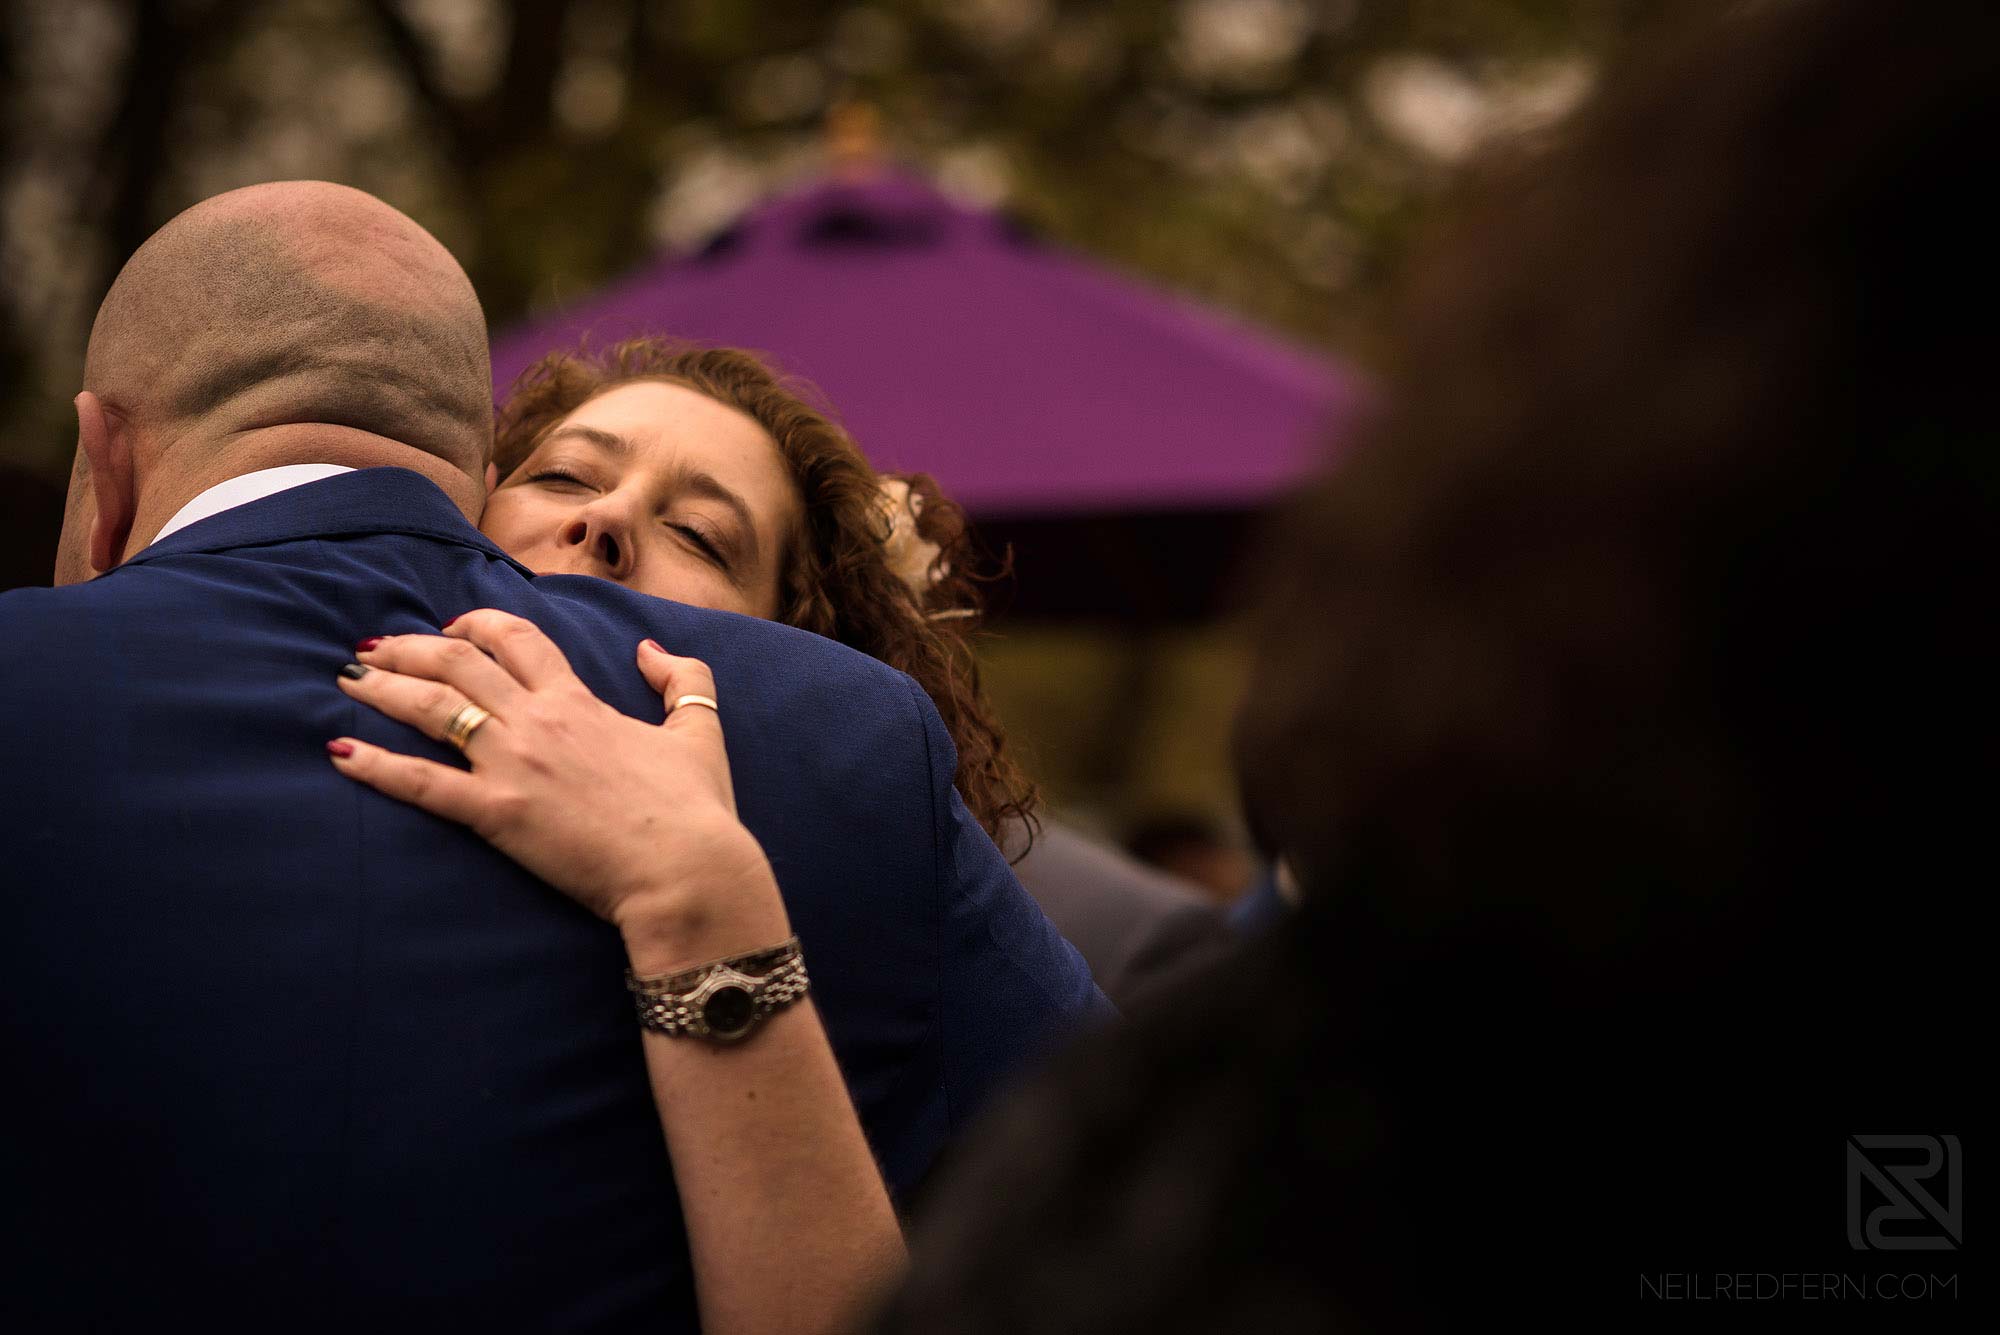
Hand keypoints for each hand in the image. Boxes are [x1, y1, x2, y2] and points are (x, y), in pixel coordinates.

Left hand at [327, 609, 788, 964]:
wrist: (686, 871)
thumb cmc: (697, 809)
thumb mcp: (700, 731)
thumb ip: (681, 679)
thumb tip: (649, 649)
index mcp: (579, 700)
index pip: (515, 639)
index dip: (474, 624)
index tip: (447, 629)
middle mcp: (538, 722)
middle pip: (457, 663)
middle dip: (407, 648)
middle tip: (372, 649)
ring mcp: (513, 766)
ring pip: (431, 709)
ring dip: (381, 689)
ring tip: (345, 680)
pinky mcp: (497, 815)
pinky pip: (422, 784)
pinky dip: (376, 766)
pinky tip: (338, 753)